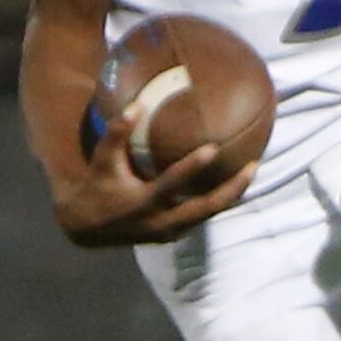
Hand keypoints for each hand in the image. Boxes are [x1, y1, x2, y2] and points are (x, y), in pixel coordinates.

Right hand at [53, 113, 255, 246]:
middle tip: (253, 166)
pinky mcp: (173, 236)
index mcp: (143, 202)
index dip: (192, 167)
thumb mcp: (102, 160)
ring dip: (231, 196)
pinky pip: (201, 218)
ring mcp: (169, 232)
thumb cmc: (98, 186)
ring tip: (250, 172)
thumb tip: (136, 104)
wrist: (87, 228)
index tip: (213, 148)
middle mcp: (160, 221)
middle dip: (231, 190)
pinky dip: (218, 203)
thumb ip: (117, 132)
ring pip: (208, 215)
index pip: (172, 183)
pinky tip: (233, 185)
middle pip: (205, 208)